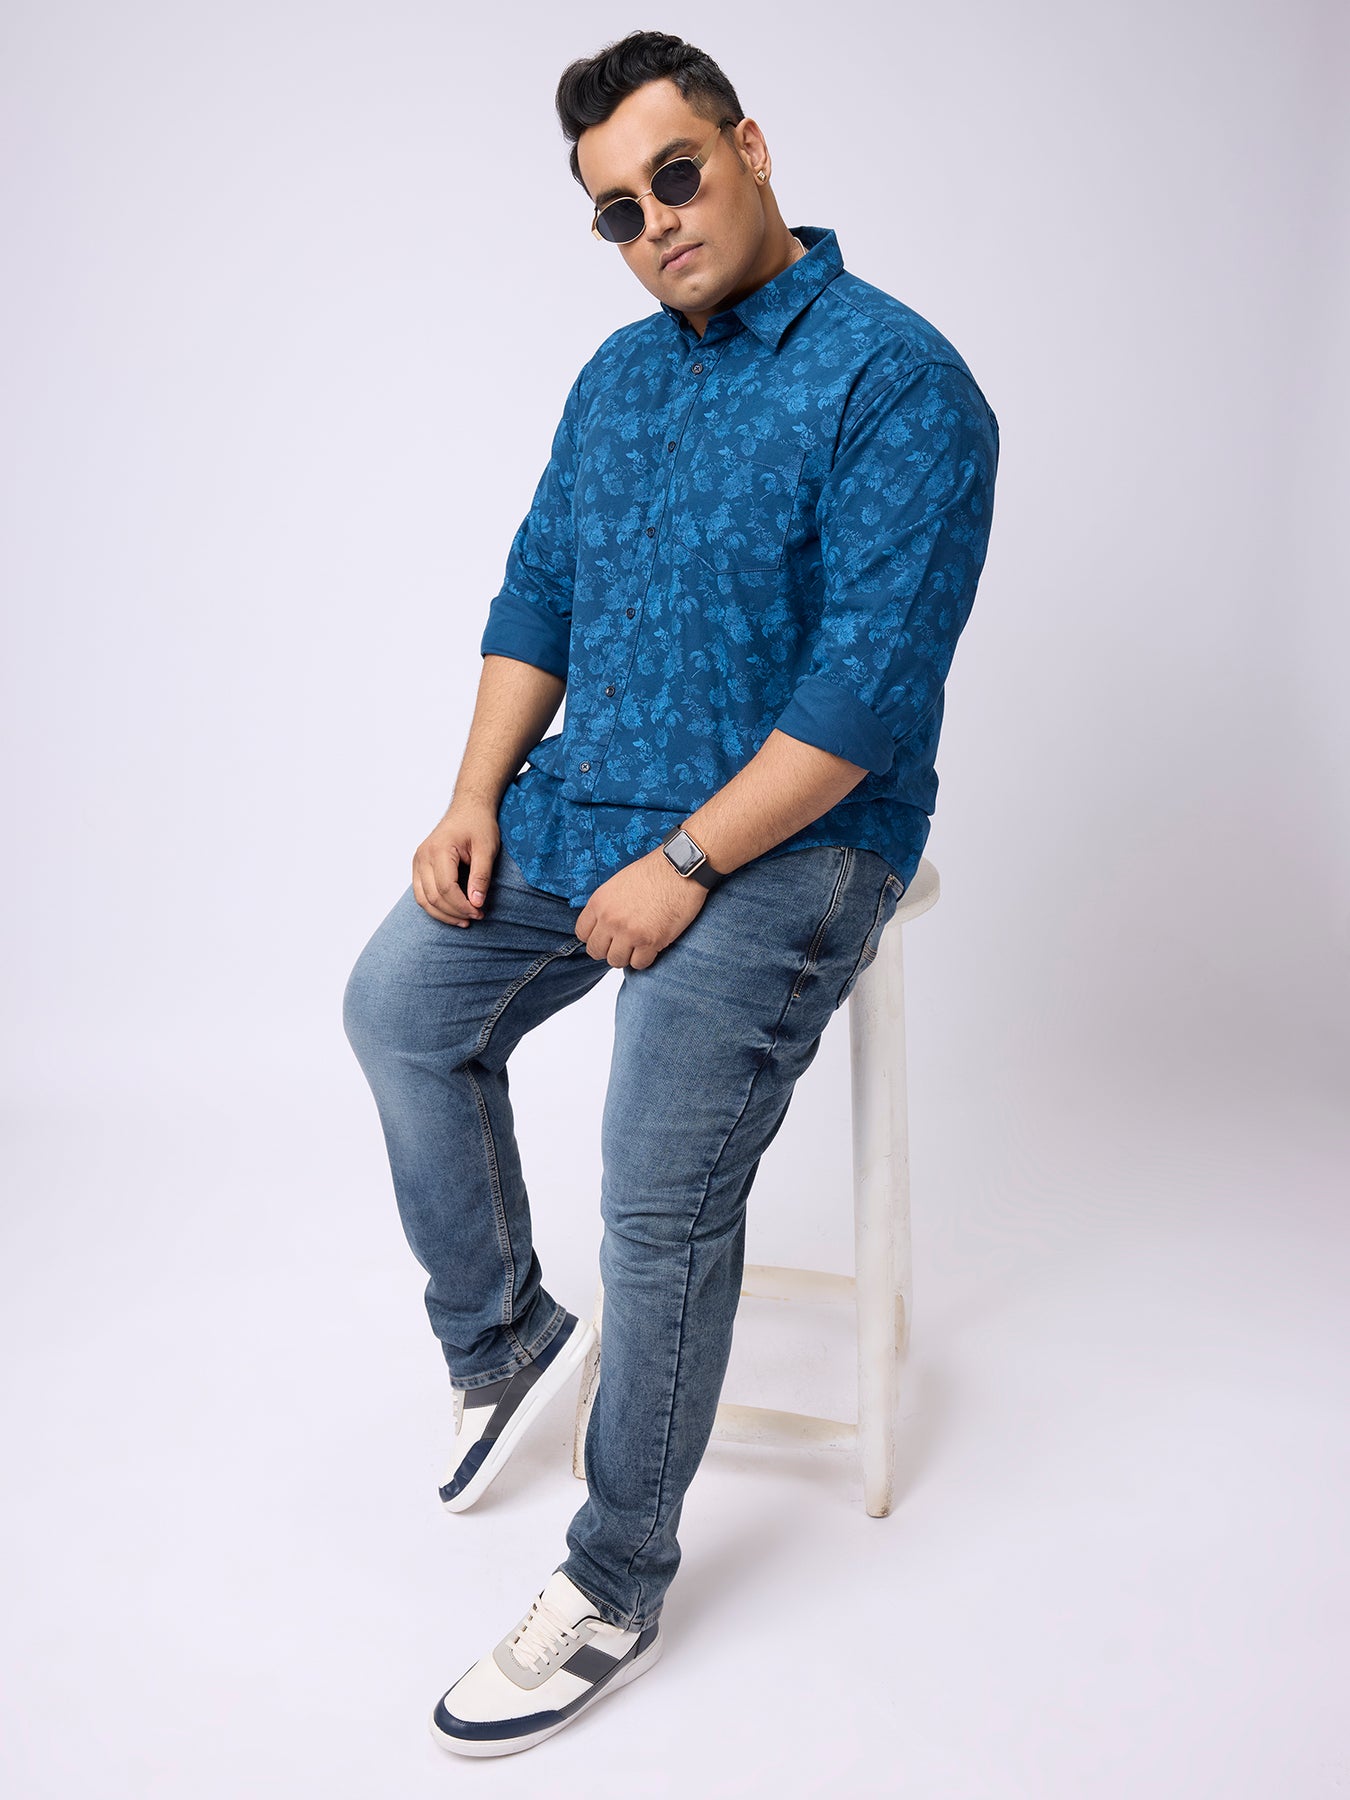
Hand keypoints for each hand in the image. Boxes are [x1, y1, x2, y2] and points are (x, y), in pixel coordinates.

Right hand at [413, 798, 499, 925]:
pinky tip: (452, 912)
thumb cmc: (478, 825)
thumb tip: (476, 903)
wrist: (468, 808)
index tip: (480, 912)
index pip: (447, 888)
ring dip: (443, 914)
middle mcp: (423, 856)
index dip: (463, 906)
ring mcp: (417, 861)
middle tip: (476, 917)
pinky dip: (435, 906)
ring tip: (464, 920)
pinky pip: (421, 893)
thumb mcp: (487, 849)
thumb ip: (481, 876)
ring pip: (423, 899)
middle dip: (455, 912)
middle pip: (433, 897)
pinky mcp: (418, 866)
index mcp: (439, 850)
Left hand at [576, 848, 708, 968]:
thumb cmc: (653, 872)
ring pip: (616, 961)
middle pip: (596, 951)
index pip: (582, 933)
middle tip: (623, 943)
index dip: (595, 937)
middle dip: (609, 949)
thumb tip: (603, 926)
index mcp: (599, 902)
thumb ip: (606, 906)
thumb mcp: (617, 884)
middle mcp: (610, 919)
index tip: (606, 936)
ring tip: (638, 945)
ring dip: (627, 956)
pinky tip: (652, 946)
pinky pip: (639, 964)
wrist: (680, 869)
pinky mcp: (650, 941)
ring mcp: (629, 932)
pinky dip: (645, 959)